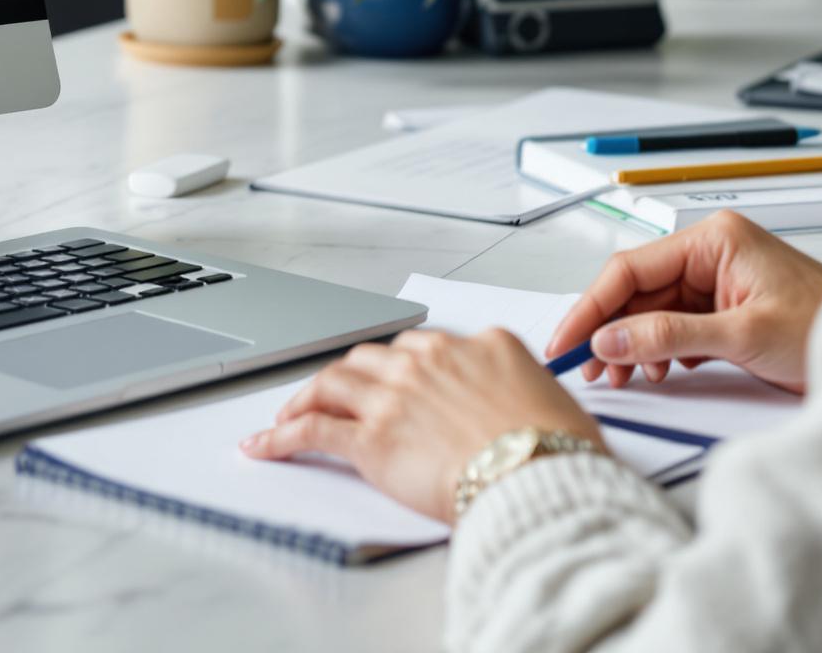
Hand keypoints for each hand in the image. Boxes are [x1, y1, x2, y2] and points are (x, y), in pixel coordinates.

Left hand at [238, 329, 604, 523]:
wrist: (540, 477)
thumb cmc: (557, 449)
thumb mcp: (553, 397)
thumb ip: (521, 387)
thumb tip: (518, 400)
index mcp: (479, 344)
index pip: (424, 346)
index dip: (402, 367)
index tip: (395, 381)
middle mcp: (429, 360)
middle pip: (371, 357)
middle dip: (349, 375)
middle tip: (336, 393)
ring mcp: (394, 396)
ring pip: (333, 383)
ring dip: (306, 397)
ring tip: (290, 413)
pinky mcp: (370, 438)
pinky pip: (312, 430)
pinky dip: (280, 437)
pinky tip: (264, 446)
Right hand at [545, 211, 821, 394]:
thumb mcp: (743, 334)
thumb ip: (669, 336)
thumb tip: (610, 341)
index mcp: (715, 239)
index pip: (631, 268)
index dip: (592, 307)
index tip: (567, 341)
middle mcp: (712, 253)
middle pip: (636, 289)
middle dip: (609, 330)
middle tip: (584, 367)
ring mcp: (718, 282)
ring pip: (651, 310)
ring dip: (631, 344)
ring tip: (618, 376)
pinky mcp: (725, 310)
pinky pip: (673, 326)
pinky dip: (656, 351)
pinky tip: (652, 371)